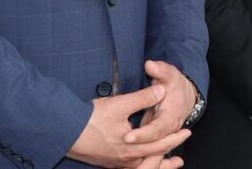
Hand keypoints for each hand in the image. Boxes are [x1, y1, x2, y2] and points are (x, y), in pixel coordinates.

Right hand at [67, 84, 189, 167]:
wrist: (65, 133)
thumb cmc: (91, 119)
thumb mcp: (120, 104)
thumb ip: (143, 98)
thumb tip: (161, 91)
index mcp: (133, 147)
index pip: (160, 144)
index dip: (174, 138)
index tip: (186, 132)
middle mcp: (126, 159)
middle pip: (153, 159)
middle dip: (168, 156)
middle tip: (181, 157)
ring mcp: (116, 163)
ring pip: (142, 167)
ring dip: (156, 164)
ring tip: (168, 163)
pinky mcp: (107, 163)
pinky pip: (130, 168)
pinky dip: (141, 165)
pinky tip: (140, 161)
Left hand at [124, 61, 197, 144]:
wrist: (185, 94)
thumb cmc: (175, 84)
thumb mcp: (169, 74)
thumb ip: (160, 70)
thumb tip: (150, 64)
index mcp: (171, 117)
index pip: (157, 129)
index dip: (143, 134)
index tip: (127, 136)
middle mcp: (167, 130)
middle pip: (152, 142)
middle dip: (136, 144)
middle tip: (118, 142)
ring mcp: (161, 135)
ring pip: (149, 147)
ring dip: (134, 149)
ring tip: (116, 147)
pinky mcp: (154, 136)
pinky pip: (145, 145)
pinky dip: (134, 148)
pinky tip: (118, 147)